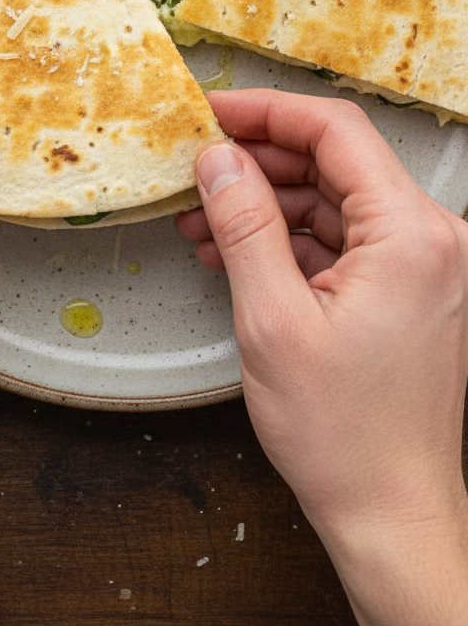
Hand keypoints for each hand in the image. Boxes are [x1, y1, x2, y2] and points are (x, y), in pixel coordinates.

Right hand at [176, 90, 467, 625]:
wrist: (390, 513)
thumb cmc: (343, 434)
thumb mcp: (272, 320)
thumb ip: (244, 224)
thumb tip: (217, 158)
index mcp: (411, 234)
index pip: (336, 131)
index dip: (265, 112)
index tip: (211, 112)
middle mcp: (431, 238)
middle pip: (335, 162)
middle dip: (258, 163)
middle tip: (194, 170)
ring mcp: (422, 265)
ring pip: (333, 200)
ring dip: (266, 205)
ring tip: (200, 222)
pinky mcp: (407, 290)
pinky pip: (342, 239)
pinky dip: (288, 240)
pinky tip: (235, 252)